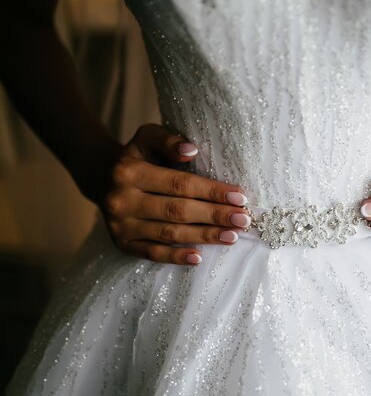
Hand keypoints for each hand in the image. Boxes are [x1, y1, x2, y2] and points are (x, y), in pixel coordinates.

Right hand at [94, 124, 249, 264]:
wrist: (101, 177)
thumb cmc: (138, 156)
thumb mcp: (148, 138)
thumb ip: (168, 140)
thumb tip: (191, 150)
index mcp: (129, 172)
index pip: (179, 184)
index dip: (211, 191)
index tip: (240, 196)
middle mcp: (121, 200)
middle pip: (177, 211)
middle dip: (214, 215)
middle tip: (243, 219)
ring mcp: (121, 225)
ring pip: (169, 233)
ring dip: (204, 236)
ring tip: (232, 236)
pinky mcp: (122, 244)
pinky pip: (153, 254)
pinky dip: (176, 257)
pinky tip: (199, 257)